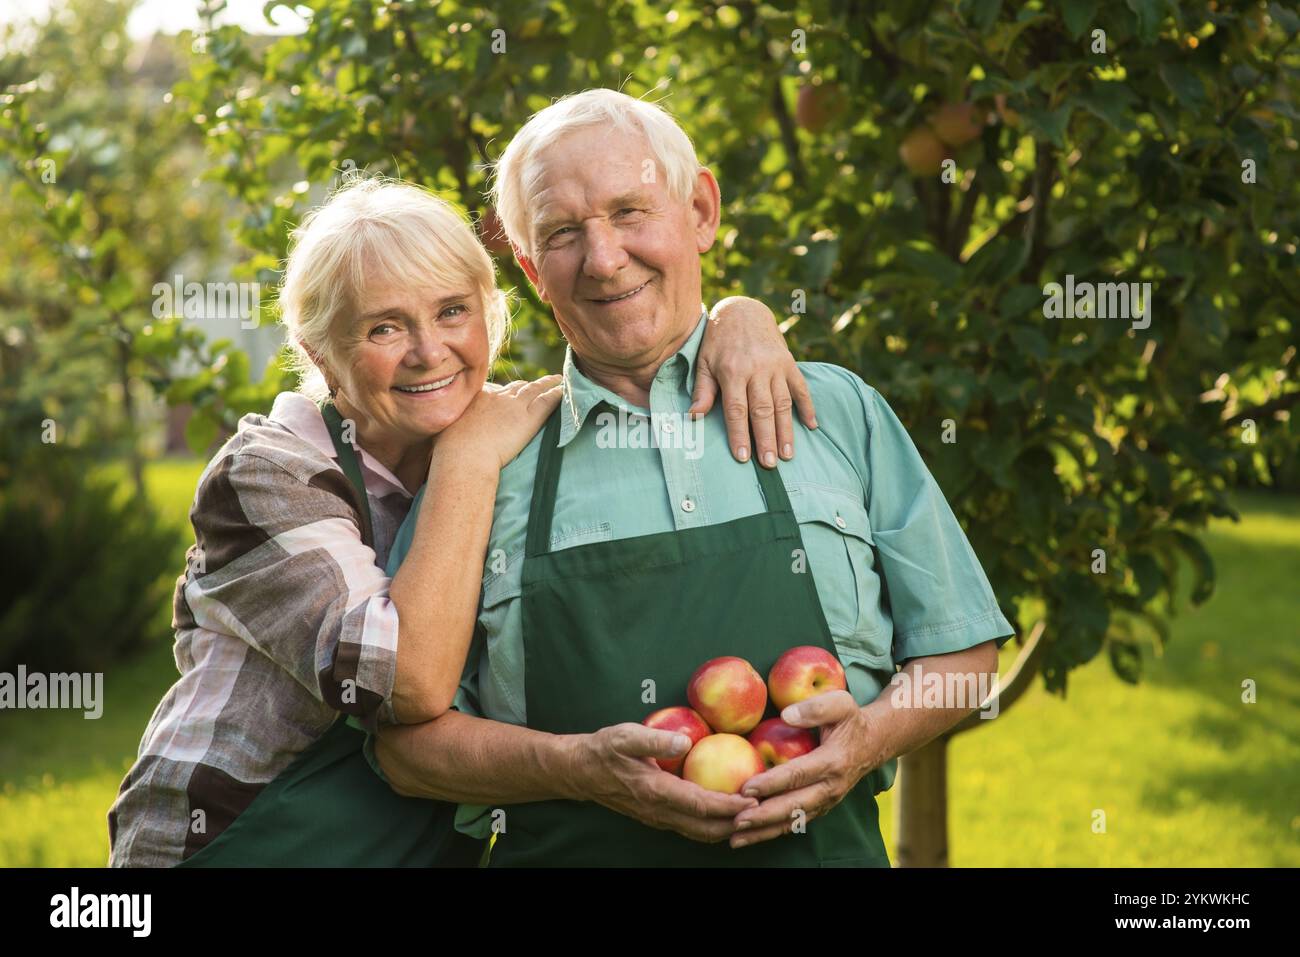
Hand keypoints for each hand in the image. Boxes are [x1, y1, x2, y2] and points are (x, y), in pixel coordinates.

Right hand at [433, 374, 562, 471]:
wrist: (464, 455)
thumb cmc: (449, 451)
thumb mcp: (444, 433)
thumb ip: (448, 431)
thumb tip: (436, 445)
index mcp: (476, 398)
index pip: (494, 390)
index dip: (504, 391)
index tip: (509, 392)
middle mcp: (496, 398)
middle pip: (516, 387)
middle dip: (526, 385)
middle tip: (536, 384)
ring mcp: (514, 406)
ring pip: (535, 389)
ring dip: (547, 383)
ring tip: (557, 379)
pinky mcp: (529, 417)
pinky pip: (548, 401)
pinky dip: (558, 394)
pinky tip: (565, 390)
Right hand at [574, 722, 757, 842]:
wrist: (579, 771)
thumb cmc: (603, 749)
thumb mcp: (624, 736)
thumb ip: (654, 739)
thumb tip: (685, 741)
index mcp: (655, 791)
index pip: (700, 805)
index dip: (729, 806)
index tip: (754, 799)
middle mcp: (659, 811)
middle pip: (706, 829)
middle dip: (736, 824)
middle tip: (763, 809)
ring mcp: (658, 818)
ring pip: (699, 833)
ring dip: (726, 827)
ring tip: (750, 814)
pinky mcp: (657, 816)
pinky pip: (691, 827)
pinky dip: (712, 823)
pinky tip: (726, 810)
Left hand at [691, 296, 817, 468]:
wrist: (744, 311)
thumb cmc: (718, 341)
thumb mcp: (704, 362)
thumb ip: (702, 390)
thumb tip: (694, 417)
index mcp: (733, 371)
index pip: (737, 410)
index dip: (740, 435)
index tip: (743, 458)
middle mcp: (757, 369)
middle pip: (762, 410)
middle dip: (766, 439)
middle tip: (770, 464)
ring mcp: (776, 366)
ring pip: (783, 403)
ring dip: (786, 430)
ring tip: (788, 455)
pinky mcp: (789, 363)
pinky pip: (801, 387)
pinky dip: (808, 407)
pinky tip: (812, 426)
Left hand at [728, 691, 875, 848]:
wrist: (873, 743)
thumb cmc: (851, 720)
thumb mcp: (841, 703)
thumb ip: (815, 707)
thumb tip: (786, 715)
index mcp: (833, 762)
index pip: (798, 775)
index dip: (772, 783)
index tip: (746, 788)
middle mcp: (831, 787)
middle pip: (794, 806)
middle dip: (764, 816)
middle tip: (736, 820)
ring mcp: (827, 801)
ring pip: (793, 821)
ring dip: (765, 831)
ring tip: (736, 838)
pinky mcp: (821, 807)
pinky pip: (796, 823)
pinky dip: (773, 831)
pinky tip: (751, 836)